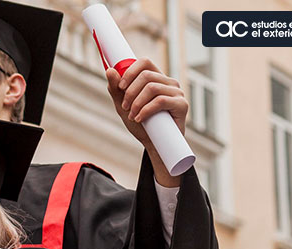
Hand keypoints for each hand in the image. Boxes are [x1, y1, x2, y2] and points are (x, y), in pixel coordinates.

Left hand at [105, 58, 187, 185]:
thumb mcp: (123, 105)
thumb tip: (110, 70)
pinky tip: (140, 118)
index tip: (120, 87)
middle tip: (125, 107)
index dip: (130, 71)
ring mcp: (177, 92)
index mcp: (156, 78)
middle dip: (130, 92)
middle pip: (146, 75)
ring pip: (152, 87)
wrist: (154, 144)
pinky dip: (146, 110)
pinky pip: (161, 101)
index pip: (145, 62)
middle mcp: (168, 82)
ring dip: (136, 103)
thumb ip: (116, 89)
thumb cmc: (140, 123)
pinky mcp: (182, 105)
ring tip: (132, 115)